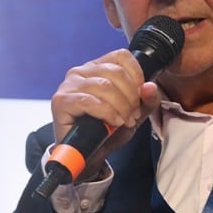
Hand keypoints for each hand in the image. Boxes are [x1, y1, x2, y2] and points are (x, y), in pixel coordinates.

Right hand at [49, 49, 161, 176]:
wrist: (88, 156)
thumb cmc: (106, 132)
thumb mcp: (134, 115)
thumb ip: (146, 101)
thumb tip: (150, 87)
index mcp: (97, 68)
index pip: (121, 56)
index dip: (137, 75)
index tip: (140, 96)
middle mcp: (81, 71)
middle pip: (115, 72)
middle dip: (131, 96)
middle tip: (133, 115)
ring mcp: (69, 85)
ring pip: (104, 86)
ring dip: (121, 106)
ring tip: (124, 121)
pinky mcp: (61, 101)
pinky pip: (88, 101)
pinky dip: (106, 112)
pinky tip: (114, 122)